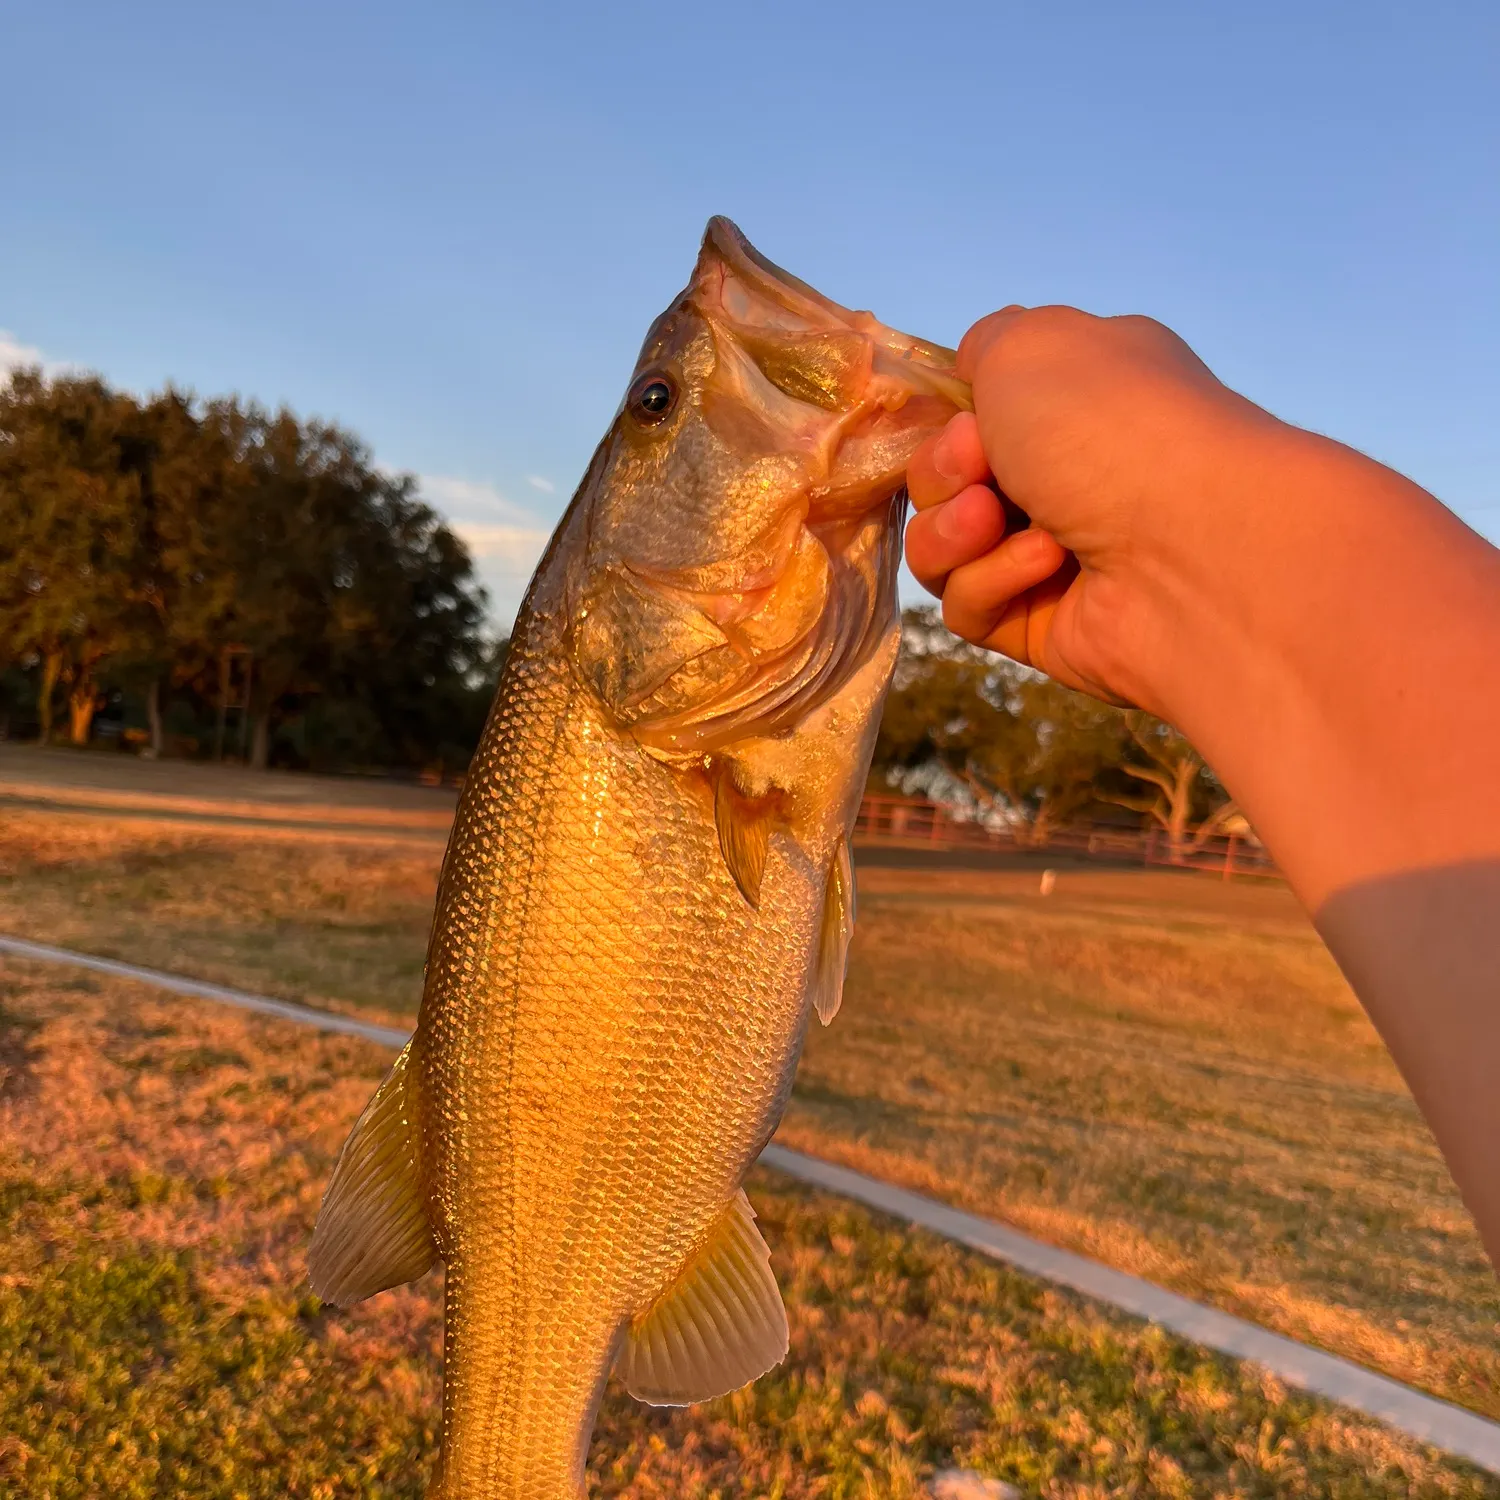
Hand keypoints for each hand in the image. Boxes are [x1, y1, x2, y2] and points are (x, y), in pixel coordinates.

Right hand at [905, 305, 1278, 713]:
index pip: (975, 415)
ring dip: (954, 531)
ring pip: (943, 551)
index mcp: (1078, 402)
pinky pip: (971, 609)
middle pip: (948, 483)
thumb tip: (972, 379)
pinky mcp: (1043, 627)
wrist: (1190, 543)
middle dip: (945, 472)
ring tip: (995, 521)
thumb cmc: (1111, 426)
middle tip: (980, 467)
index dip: (948, 419)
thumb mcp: (1030, 344)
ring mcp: (1057, 557)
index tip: (959, 417)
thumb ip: (985, 344)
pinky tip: (1045, 567)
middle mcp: (1071, 477)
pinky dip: (991, 582)